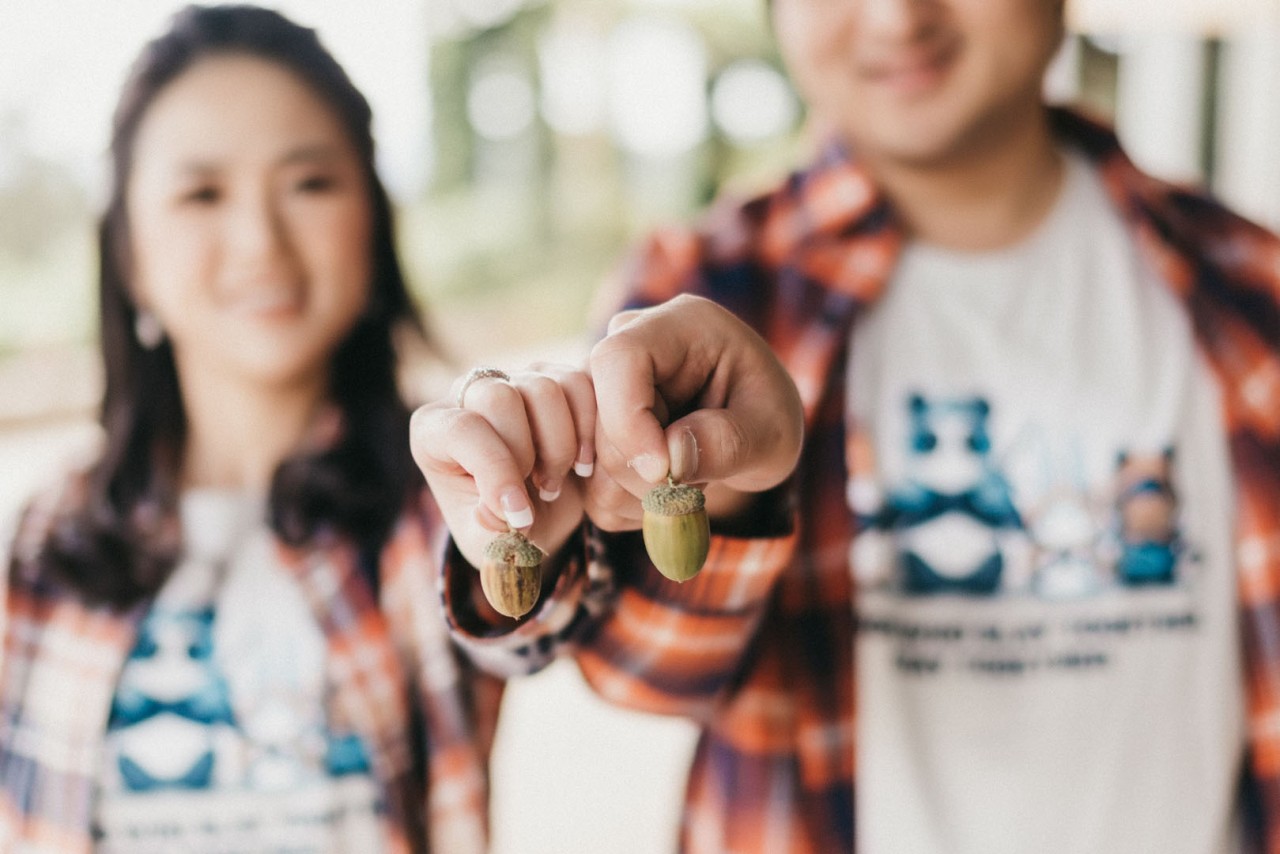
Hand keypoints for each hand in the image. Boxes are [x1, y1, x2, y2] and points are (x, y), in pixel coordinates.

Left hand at [410, 364, 595, 568]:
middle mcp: (468, 394)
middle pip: (500, 398)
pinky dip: (590, 427)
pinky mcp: (556, 376)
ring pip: (543, 387)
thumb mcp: (486, 542)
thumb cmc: (500, 526)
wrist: (538, 515)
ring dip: (561, 445)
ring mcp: (514, 379)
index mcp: (434, 431)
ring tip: (555, 482)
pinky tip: (583, 463)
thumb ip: (485, 530)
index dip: (496, 470)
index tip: (521, 514)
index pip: (461, 429)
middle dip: (526, 453)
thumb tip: (496, 510)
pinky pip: (579, 382)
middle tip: (538, 491)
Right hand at [585, 294, 802, 530]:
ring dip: (639, 492)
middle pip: (598, 417)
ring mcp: (602, 388)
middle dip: (644, 471)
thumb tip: (672, 460)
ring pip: (590, 459)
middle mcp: (627, 348)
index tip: (663, 472)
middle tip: (696, 485)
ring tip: (689, 480)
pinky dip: (629, 503)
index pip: (619, 359)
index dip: (628, 420)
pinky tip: (666, 490)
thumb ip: (730, 442)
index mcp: (677, 327)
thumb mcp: (772, 432)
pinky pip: (591, 485)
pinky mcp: (593, 428)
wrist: (750, 431)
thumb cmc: (765, 417)